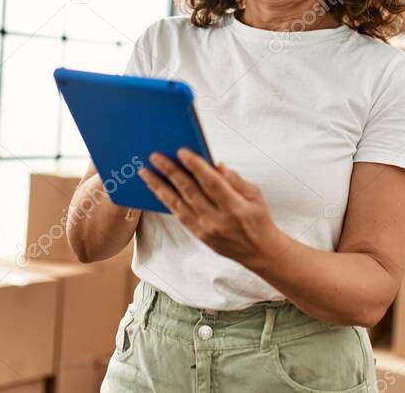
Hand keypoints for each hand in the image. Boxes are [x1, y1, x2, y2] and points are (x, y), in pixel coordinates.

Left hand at [139, 148, 280, 264]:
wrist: (259, 251)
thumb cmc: (258, 218)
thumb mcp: (255, 195)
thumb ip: (234, 179)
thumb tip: (216, 164)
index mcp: (234, 206)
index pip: (211, 183)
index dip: (196, 166)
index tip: (181, 151)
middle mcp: (217, 219)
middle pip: (190, 192)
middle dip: (171, 172)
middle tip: (155, 157)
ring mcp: (205, 229)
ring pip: (178, 205)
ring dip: (159, 187)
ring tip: (145, 172)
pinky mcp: (198, 235)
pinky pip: (178, 215)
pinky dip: (166, 201)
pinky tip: (156, 189)